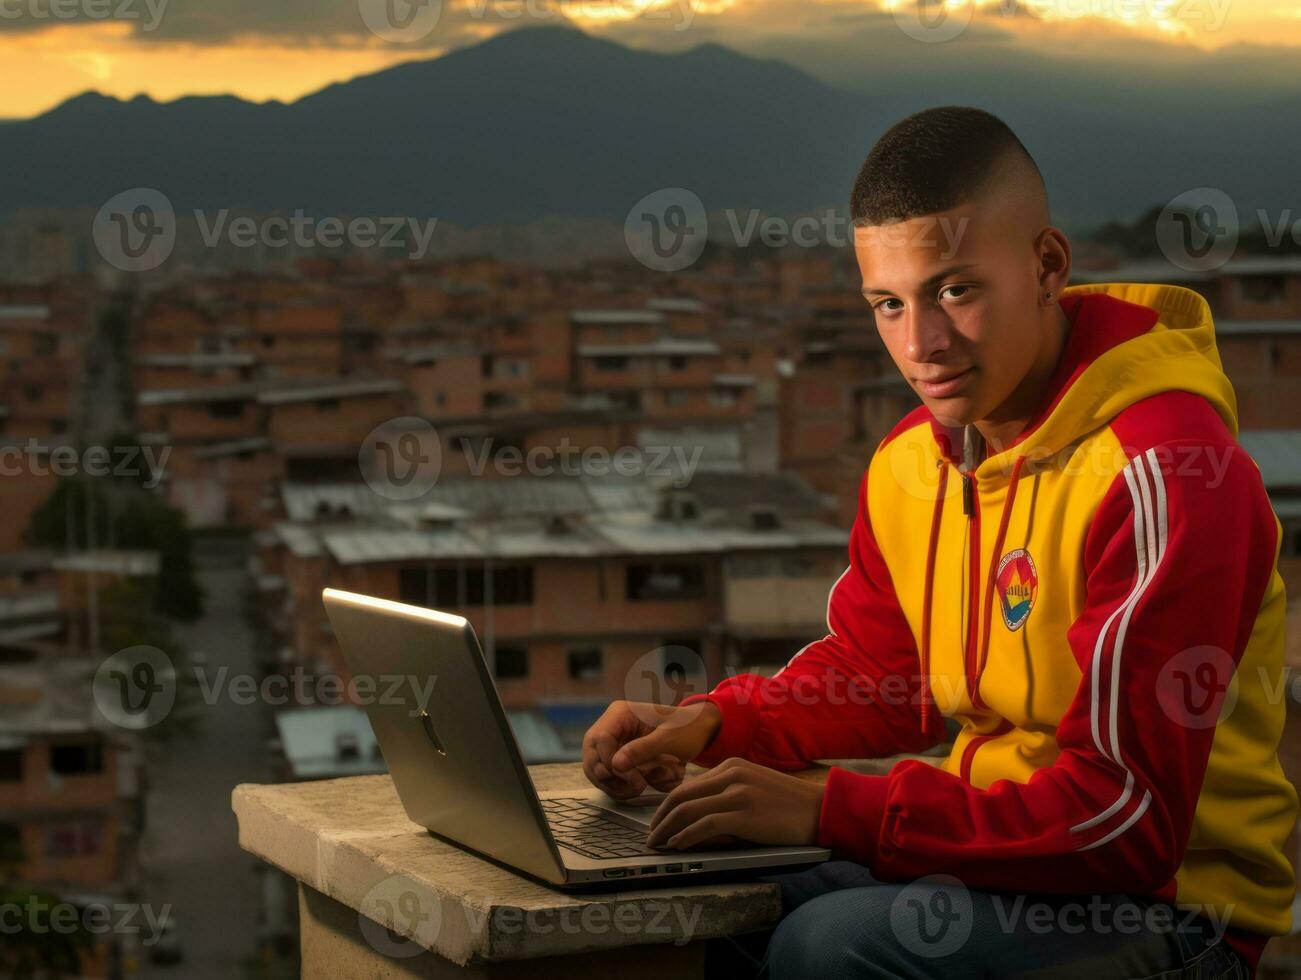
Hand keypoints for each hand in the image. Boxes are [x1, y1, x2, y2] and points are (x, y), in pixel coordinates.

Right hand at [581, 699, 721, 799]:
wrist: (699, 731)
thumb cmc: (686, 729)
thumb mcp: (667, 739)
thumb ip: (641, 750)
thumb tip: (614, 765)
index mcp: (620, 714)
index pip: (600, 740)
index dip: (612, 763)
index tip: (636, 779)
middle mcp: (611, 728)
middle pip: (592, 758)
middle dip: (613, 778)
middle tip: (638, 787)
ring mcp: (612, 745)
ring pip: (598, 773)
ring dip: (618, 786)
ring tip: (642, 787)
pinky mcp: (618, 760)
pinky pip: (609, 780)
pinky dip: (624, 788)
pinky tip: (644, 785)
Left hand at [645, 757, 824, 850]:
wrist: (823, 810)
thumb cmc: (791, 806)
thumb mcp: (754, 790)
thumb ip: (726, 798)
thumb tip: (695, 823)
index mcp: (732, 766)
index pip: (688, 785)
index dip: (667, 806)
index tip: (658, 822)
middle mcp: (731, 774)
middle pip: (681, 795)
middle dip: (660, 818)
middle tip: (650, 837)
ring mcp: (737, 792)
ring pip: (687, 809)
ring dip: (667, 830)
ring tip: (657, 845)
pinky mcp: (743, 813)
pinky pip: (704, 824)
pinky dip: (685, 837)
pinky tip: (677, 846)